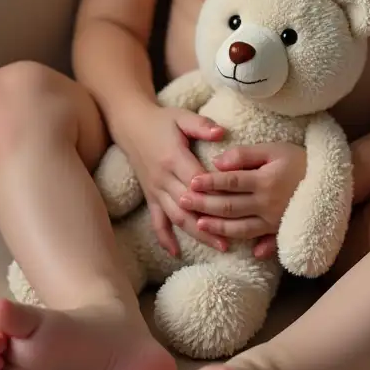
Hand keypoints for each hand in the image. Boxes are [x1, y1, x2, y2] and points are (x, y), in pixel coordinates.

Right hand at [118, 104, 227, 257]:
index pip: (198, 181)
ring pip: (177, 218)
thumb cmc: (162, 120)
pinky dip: (165, 239)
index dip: (217, 193)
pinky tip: (177, 253)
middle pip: (190, 205)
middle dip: (213, 222)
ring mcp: (156, 191)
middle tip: (237, 235)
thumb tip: (221, 133)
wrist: (131, 125)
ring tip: (220, 246)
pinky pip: (156, 222)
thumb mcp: (182, 116)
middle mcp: (163, 179)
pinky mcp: (150, 198)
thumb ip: (202, 125)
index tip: (239, 203)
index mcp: (174, 158)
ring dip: (198, 234)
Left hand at [180, 142, 307, 259]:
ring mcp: (273, 220)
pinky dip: (246, 246)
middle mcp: (267, 203)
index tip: (191, 182)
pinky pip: (260, 242)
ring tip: (198, 223)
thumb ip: (245, 155)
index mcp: (264, 180)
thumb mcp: (274, 149)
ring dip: (216, 227)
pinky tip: (231, 247)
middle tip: (182, 202)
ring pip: (239, 228)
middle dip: (204, 205)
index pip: (230, 182)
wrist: (330, 180)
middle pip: (229, 206)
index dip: (209, 182)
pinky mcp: (280, 231)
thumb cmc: (299, 160)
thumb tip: (218, 162)